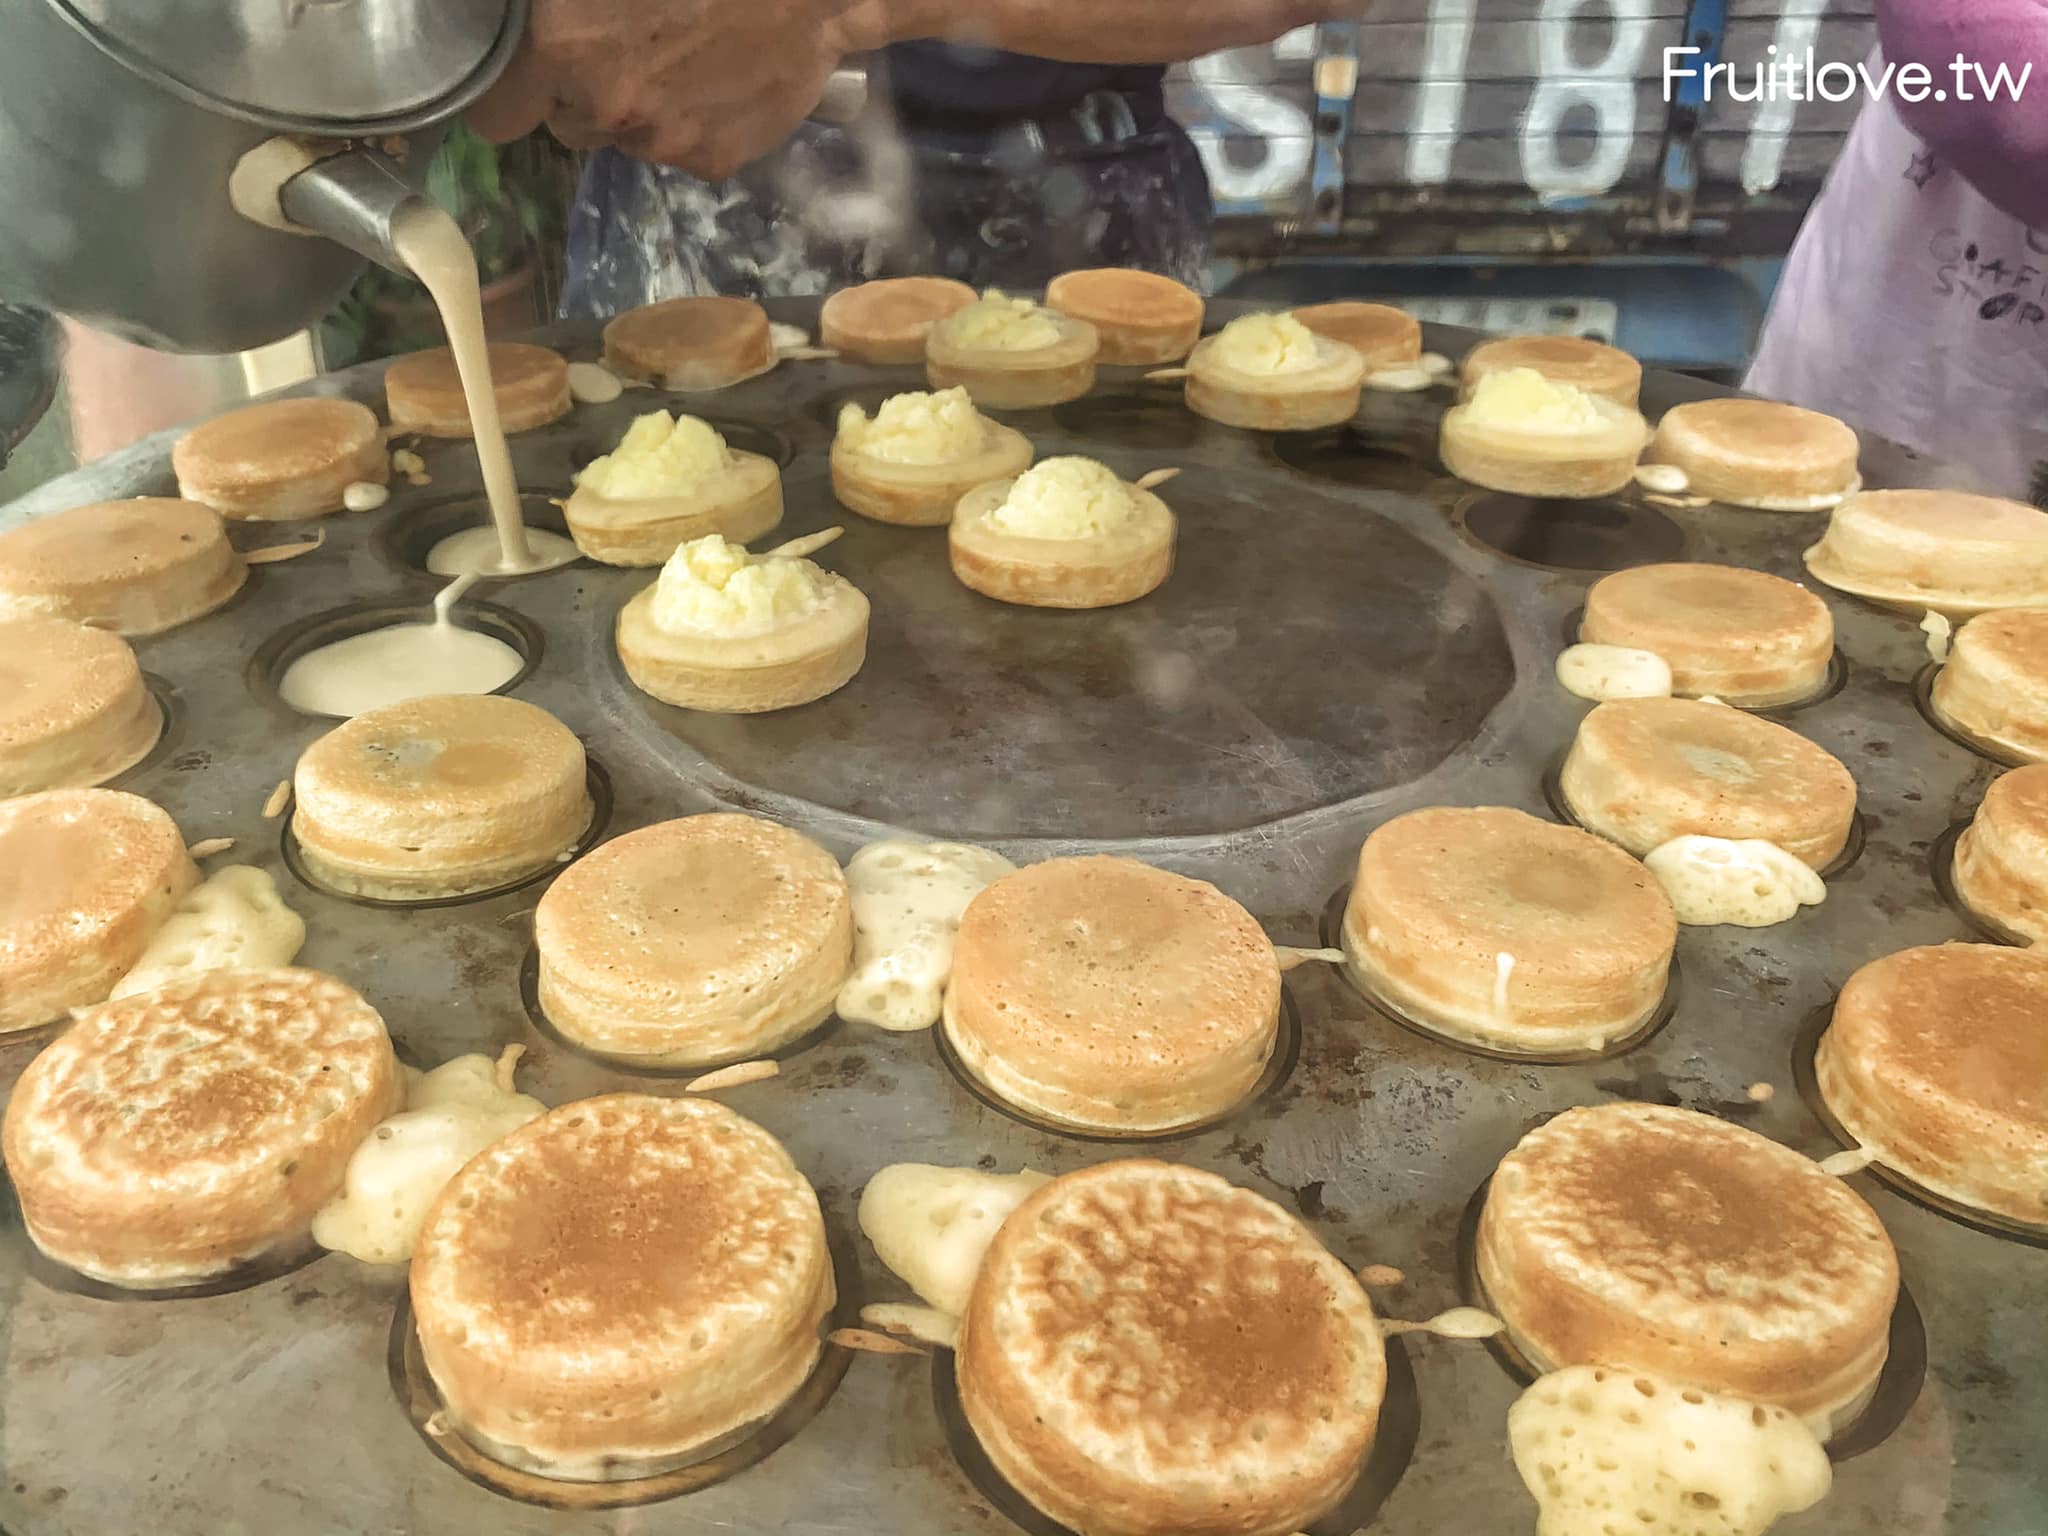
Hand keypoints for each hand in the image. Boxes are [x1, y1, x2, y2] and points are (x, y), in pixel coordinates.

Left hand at [469, 0, 904, 179]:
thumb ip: (561, 7)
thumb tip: (543, 31)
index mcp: (564, 46)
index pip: (499, 112)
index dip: (511, 94)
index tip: (526, 79)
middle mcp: (607, 106)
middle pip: (568, 127)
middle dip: (585, 96)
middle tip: (627, 47)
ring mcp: (664, 141)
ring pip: (632, 139)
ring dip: (648, 109)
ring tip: (686, 56)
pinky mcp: (716, 159)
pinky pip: (687, 151)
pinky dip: (700, 123)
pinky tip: (723, 78)